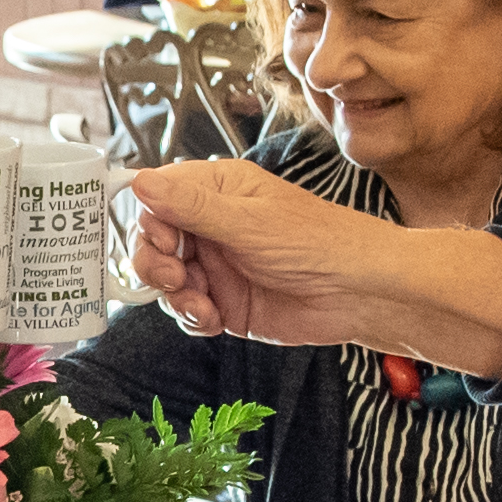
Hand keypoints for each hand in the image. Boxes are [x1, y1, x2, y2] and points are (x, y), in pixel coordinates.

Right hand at [126, 160, 501, 374]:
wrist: (361, 293)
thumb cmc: (320, 242)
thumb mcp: (249, 223)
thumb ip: (191, 207)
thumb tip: (140, 181)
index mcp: (219, 190)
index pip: (159, 198)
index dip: (150, 222)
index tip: (162, 243)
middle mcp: (212, 226)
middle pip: (154, 242)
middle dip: (154, 264)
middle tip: (174, 279)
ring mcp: (217, 265)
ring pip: (166, 281)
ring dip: (175, 297)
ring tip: (202, 306)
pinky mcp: (225, 302)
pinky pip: (187, 310)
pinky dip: (192, 318)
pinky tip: (214, 320)